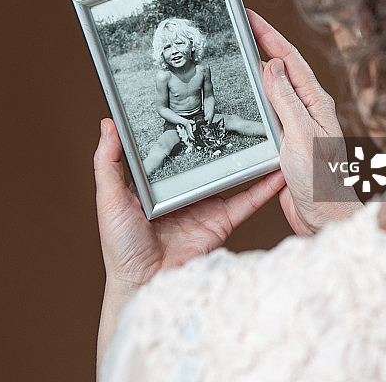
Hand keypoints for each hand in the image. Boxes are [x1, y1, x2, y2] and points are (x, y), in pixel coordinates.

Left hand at [94, 118, 284, 369]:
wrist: (144, 286)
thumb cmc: (120, 246)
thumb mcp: (109, 198)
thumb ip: (108, 162)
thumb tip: (107, 124)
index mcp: (158, 181)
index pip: (174, 146)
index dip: (185, 125)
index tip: (197, 99)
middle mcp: (183, 189)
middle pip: (207, 156)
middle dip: (222, 134)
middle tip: (239, 107)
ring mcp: (205, 204)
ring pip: (231, 174)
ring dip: (248, 156)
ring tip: (266, 131)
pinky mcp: (221, 220)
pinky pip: (246, 201)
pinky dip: (264, 188)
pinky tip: (278, 171)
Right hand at [248, 10, 362, 236]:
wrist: (325, 218)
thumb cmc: (322, 181)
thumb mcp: (300, 135)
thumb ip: (286, 100)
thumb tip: (273, 65)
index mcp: (316, 102)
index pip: (290, 58)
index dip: (270, 34)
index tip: (251, 16)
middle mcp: (308, 109)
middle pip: (282, 67)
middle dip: (262, 43)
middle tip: (241, 26)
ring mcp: (298, 124)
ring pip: (275, 88)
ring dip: (258, 69)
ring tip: (239, 53)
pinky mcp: (287, 140)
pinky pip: (269, 110)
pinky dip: (256, 97)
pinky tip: (244, 97)